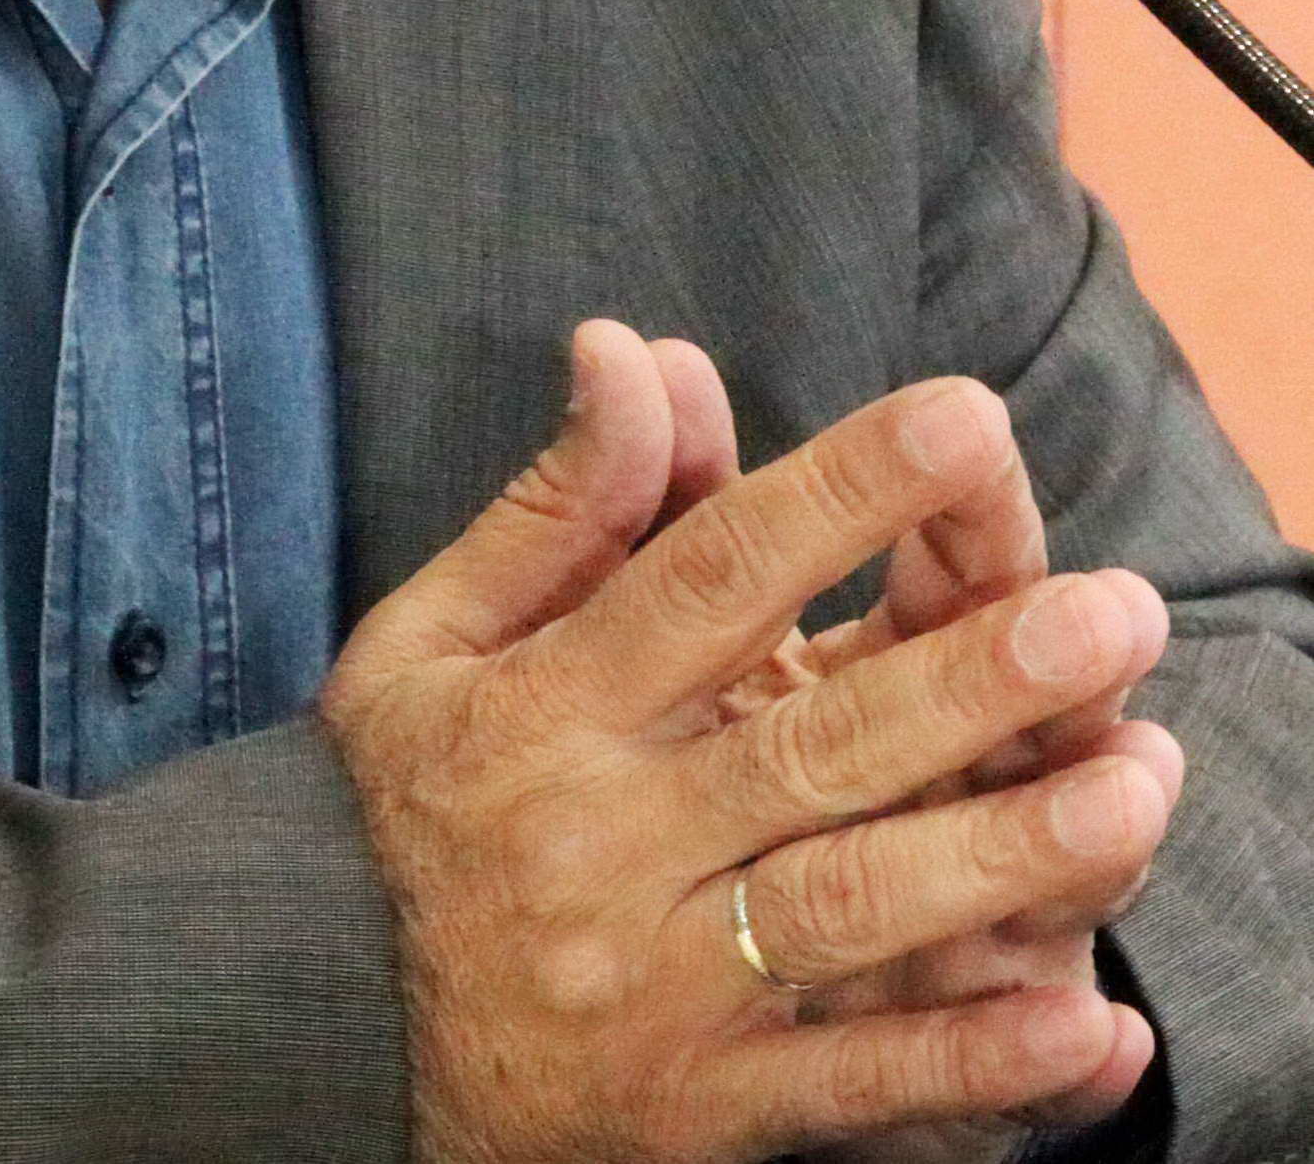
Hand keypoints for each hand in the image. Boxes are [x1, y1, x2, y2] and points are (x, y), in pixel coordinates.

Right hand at [318, 323, 1175, 1163]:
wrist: (302, 1028)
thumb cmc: (388, 803)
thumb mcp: (428, 636)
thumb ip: (556, 506)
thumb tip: (629, 349)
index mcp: (541, 709)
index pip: (707, 578)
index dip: (837, 493)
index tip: (961, 417)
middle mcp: (604, 839)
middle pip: (810, 746)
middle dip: (971, 678)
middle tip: (1116, 610)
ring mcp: (657, 986)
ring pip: (850, 912)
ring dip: (1001, 853)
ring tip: (1134, 785)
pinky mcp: (696, 1114)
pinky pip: (850, 1093)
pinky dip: (973, 1069)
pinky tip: (1087, 1027)